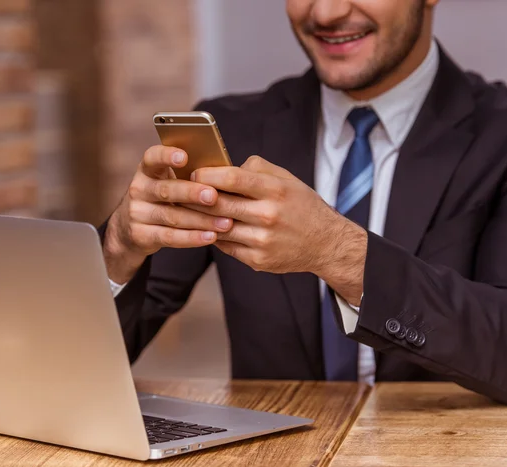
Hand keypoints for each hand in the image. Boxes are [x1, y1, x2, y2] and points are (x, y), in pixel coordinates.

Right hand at [103, 145, 233, 283]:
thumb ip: (190, 175)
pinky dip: (192, 238)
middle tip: (213, 196)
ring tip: (225, 222)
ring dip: (201, 220)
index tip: (184, 157)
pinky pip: (169, 237)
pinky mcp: (141, 235)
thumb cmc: (164, 199)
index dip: (166, 156)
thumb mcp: (169, 181)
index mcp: (147, 170)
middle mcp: (139, 189)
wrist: (132, 228)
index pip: (152, 157)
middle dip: (191, 193)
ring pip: (172, 216)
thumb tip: (225, 172)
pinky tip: (211, 236)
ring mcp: (137, 213)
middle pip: (166, 190)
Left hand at [187, 156, 367, 303]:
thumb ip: (257, 169)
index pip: (233, 178)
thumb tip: (224, 166)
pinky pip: (225, 247)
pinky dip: (213, 236)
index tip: (194, 173)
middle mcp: (269, 215)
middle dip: (195, 197)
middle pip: (219, 204)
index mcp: (275, 190)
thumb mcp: (287, 179)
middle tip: (180, 191)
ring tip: (187, 210)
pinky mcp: (258, 260)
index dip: (208, 174)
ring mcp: (262, 240)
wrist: (326, 243)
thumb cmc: (303, 206)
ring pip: (218, 227)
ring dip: (199, 218)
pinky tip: (207, 228)